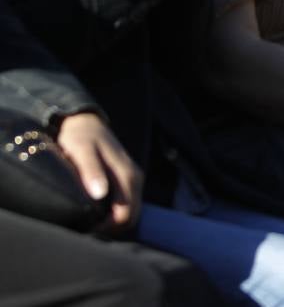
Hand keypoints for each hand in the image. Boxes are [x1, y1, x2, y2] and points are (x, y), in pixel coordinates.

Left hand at [56, 111, 142, 232]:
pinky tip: (94, 214)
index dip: (107, 229)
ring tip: (87, 224)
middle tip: (84, 231)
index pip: (126, 215)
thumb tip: (100, 194)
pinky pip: (126, 204)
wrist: (84, 121)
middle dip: (111, 229)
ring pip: (129, 212)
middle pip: (131, 218)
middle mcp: (135, 179)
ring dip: (112, 223)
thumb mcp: (82, 151)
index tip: (84, 230)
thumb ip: (91, 171)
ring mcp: (133, 179)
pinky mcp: (127, 179)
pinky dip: (113, 215)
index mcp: (127, 176)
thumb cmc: (80, 137)